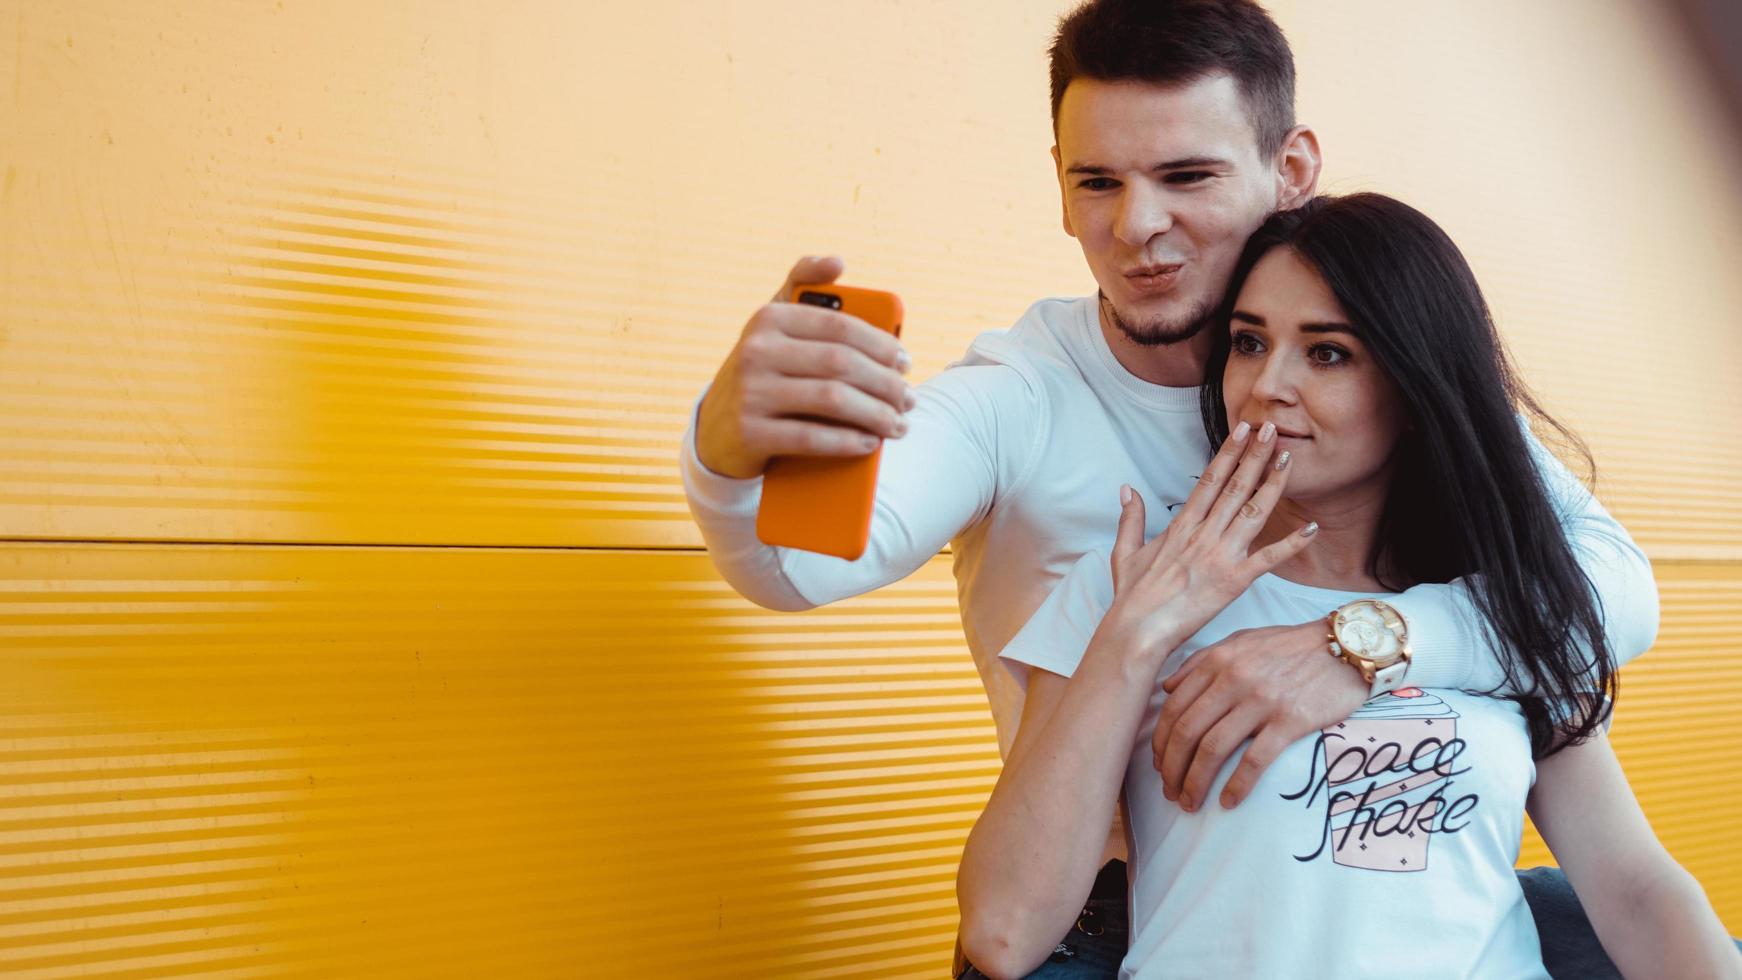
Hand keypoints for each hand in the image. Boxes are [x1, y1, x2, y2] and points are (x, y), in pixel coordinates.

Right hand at [695, 256, 914, 478]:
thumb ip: (802, 286)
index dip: (882, 344)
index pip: (840, 326)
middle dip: (885, 384)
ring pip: (832, 399)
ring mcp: (749, 392)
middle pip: (841, 363)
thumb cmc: (764, 371)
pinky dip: (846, 441)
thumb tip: (837, 261)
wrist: (715, 429)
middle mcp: (756, 350)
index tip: (906, 363)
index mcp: (769, 318)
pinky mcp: (749, 432)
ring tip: (898, 425)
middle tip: (909, 399)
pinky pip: (810, 436)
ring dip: (875, 414)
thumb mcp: (774, 325)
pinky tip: (869, 443)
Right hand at [1088, 421, 1316, 675]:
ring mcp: (1220, 555)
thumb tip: (1127, 489)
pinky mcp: (1233, 581)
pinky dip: (1291, 544)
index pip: (1210, 480)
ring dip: (1272, 484)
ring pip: (1252, 512)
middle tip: (1271, 428)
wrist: (1137, 630)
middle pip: (1234, 487)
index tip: (1243, 430)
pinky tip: (1311, 528)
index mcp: (1181, 526)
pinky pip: (1268, 559)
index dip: (1229, 453)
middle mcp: (1203, 534)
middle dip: (1255, 455)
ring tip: (1288, 458)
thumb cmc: (1132, 596)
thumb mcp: (1125, 551)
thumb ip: (1130, 518)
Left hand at [1151, 619, 1368, 811]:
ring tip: (1191, 803)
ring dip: (1196, 782)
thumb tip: (1167, 688)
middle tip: (1170, 791)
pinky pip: (1254, 760)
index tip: (1160, 765)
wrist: (1346, 647)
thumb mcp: (1241, 640)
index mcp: (1217, 661)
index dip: (1161, 743)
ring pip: (1213, 749)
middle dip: (1172, 769)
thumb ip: (1201, 661)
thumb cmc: (1291, 646)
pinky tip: (1228, 802)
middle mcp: (1233, 680)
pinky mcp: (1290, 721)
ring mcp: (1261, 701)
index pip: (1174, 709)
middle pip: (1187, 732)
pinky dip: (1237, 786)